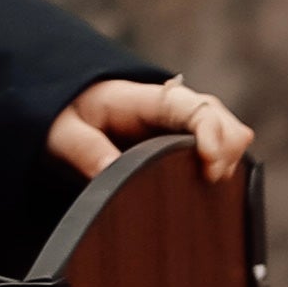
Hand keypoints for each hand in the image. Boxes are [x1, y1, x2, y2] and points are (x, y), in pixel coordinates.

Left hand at [47, 74, 253, 184]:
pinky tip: (211, 187)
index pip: (193, 107)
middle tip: (211, 179)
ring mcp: (179, 126)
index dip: (211, 132)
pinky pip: (216, 150)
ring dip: (228, 156)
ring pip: (226, 133)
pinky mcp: (180, 144)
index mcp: (143, 99)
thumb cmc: (59, 117)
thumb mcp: (61, 130)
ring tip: (212, 183)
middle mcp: (170, 108)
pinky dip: (223, 165)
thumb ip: (84, 148)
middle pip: (219, 118)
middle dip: (227, 146)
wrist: (59, 115)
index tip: (208, 162)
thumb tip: (111, 173)